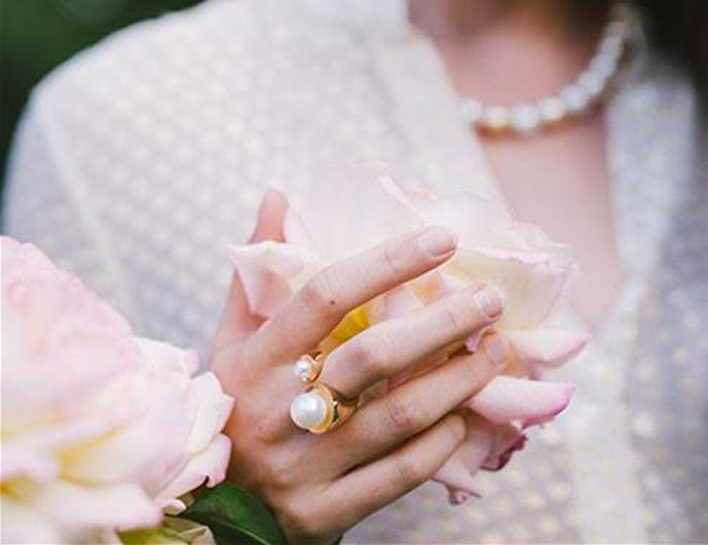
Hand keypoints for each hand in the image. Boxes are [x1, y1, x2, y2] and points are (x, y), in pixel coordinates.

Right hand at [210, 190, 508, 544]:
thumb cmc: (234, 408)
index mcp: (253, 361)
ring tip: (495, 350)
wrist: (211, 511)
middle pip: (371, 357)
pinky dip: (441, 442)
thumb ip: (259, 273)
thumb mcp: (232, 342)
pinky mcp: (324, 514)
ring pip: (396, 418)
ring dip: (457, 381)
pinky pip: (399, 475)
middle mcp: (275, 413)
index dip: (386, 263)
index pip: (324, 298)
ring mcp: (302, 468)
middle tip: (489, 299)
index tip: (442, 240)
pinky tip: (464, 416)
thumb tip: (278, 196)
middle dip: (441, 323)